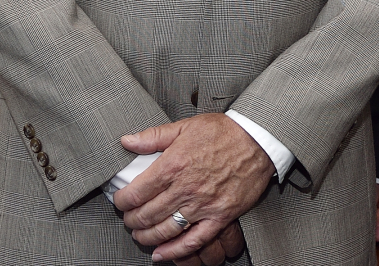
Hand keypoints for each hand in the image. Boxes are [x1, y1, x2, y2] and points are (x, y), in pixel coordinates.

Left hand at [113, 113, 274, 262]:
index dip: (121, 201)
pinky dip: (174, 251)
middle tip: (129, 219)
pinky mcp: (220, 216)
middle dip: (131, 220)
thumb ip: (153, 136)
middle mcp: (185, 188)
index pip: (135, 193)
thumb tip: (126, 141)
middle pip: (146, 214)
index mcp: (172, 165)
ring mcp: (203, 205)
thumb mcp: (185, 126)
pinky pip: (194, 240)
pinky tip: (161, 254)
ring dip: (147, 237)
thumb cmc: (223, 131)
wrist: (258, 140)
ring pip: (165, 230)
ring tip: (141, 235)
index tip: (120, 201)